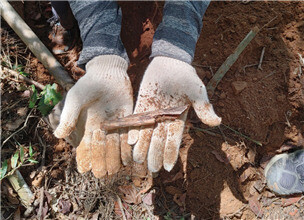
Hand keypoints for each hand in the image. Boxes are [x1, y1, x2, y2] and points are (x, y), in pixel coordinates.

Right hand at [54, 55, 132, 177]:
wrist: (107, 71)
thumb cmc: (88, 85)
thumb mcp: (76, 99)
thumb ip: (69, 117)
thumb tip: (58, 135)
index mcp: (88, 126)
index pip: (86, 146)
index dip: (85, 158)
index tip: (85, 170)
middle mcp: (103, 128)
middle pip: (102, 148)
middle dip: (102, 161)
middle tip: (103, 174)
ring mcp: (116, 123)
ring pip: (116, 144)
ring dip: (116, 156)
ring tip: (116, 169)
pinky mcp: (128, 116)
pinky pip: (130, 132)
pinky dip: (130, 141)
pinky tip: (130, 151)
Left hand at [128, 56, 220, 172]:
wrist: (170, 61)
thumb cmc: (186, 77)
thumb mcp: (197, 92)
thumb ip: (204, 108)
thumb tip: (217, 123)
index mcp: (178, 119)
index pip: (174, 140)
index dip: (170, 153)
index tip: (167, 167)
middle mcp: (164, 119)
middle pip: (159, 140)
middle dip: (155, 154)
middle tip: (151, 169)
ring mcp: (152, 112)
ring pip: (147, 133)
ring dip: (142, 147)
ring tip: (138, 161)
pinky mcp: (142, 104)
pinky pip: (137, 119)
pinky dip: (134, 129)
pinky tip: (130, 140)